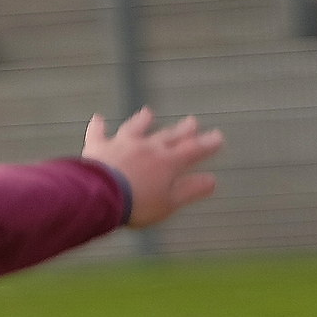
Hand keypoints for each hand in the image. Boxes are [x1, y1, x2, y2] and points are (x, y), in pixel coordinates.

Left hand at [83, 108, 223, 229]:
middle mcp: (147, 148)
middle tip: (192, 121)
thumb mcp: (169, 202)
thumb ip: (190, 190)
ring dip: (142, 121)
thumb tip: (212, 180)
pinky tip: (98, 118)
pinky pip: (98, 133)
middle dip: (182, 130)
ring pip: (135, 128)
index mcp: (167, 162)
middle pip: (168, 136)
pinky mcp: (98, 148)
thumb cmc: (136, 204)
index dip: (207, 144)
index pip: (193, 150)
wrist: (99, 196)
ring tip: (148, 113)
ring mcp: (121, 145)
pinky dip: (98, 125)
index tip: (217, 137)